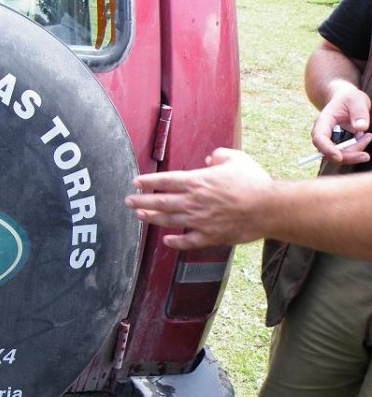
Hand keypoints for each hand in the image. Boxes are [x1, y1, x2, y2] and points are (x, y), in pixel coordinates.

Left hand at [125, 148, 272, 249]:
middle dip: (141, 201)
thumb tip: (210, 158)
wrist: (268, 208)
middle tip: (128, 201)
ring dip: (151, 218)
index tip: (135, 182)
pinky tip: (166, 240)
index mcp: (197, 181)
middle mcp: (193, 201)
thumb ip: (219, 155)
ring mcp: (199, 220)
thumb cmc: (254, 182)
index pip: (165, 181)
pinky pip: (187, 241)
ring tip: (140, 216)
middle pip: (160, 201)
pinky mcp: (209, 236)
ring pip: (168, 221)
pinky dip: (175, 242)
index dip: (147, 182)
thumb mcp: (236, 159)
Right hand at [311, 80, 371, 164]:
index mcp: (323, 122)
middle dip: (348, 156)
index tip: (339, 157)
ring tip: (368, 136)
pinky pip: (345, 153)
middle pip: (329, 153)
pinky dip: (356, 149)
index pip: (319, 138)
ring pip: (339, 155)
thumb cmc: (349, 98)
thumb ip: (359, 113)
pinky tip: (363, 137)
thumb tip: (361, 128)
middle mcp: (322, 134)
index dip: (327, 149)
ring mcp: (328, 141)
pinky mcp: (336, 145)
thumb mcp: (357, 100)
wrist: (345, 99)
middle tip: (367, 156)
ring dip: (355, 150)